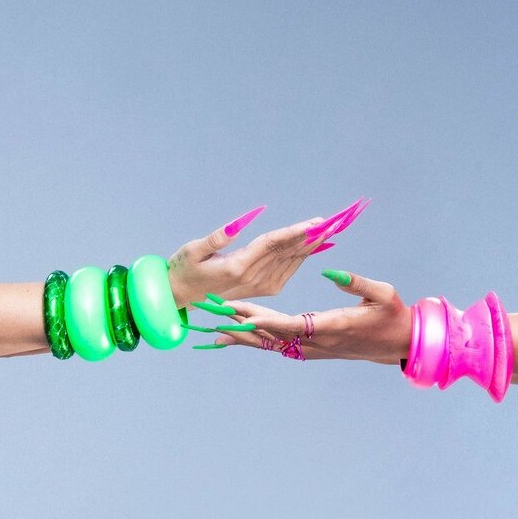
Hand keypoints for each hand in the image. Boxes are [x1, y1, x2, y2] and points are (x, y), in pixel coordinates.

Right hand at [166, 199, 367, 306]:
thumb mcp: (192, 251)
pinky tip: (315, 245)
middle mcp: (253, 279)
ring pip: (291, 260)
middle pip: (288, 251)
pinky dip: (303, 255)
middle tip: (335, 221)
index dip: (296, 232)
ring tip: (331, 229)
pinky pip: (288, 269)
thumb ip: (216, 238)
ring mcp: (261, 286)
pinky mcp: (264, 289)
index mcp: (238, 267)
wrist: (182, 297)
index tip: (316, 222)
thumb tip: (239, 222)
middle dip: (312, 235)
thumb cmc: (183, 269)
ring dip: (312, 244)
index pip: (273, 244)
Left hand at [212, 269, 410, 361]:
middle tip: (215, 319)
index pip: (294, 325)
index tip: (245, 317)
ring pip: (275, 344)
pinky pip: (282, 346)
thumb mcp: (383, 293)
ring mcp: (317, 349)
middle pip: (275, 336)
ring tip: (216, 331)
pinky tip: (243, 338)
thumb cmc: (393, 315)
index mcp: (334, 326)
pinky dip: (260, 342)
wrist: (400, 343)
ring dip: (247, 338)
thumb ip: (357, 283)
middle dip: (244, 327)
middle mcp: (320, 342)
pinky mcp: (316, 350)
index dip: (268, 321)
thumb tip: (329, 270)